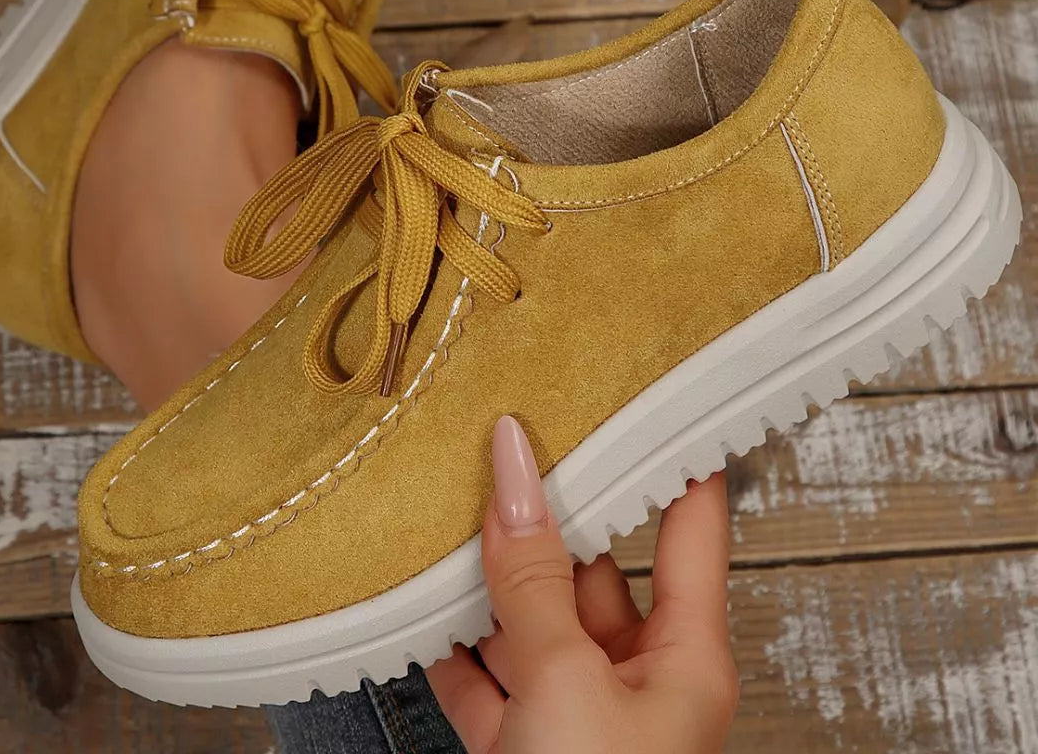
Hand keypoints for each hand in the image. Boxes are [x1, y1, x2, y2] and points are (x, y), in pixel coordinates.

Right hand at [427, 416, 737, 753]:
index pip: (693, 531)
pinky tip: (426, 612)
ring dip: (490, 586)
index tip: (647, 400)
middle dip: (546, 523)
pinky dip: (458, 650)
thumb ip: (534, 579)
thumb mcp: (565, 680)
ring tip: (450, 519)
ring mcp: (581, 717)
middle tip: (509, 453)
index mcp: (686, 660)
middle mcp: (640, 683)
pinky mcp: (526, 749)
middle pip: (594, 575)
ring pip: (535, 628)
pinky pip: (491, 682)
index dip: (673, 462)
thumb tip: (513, 475)